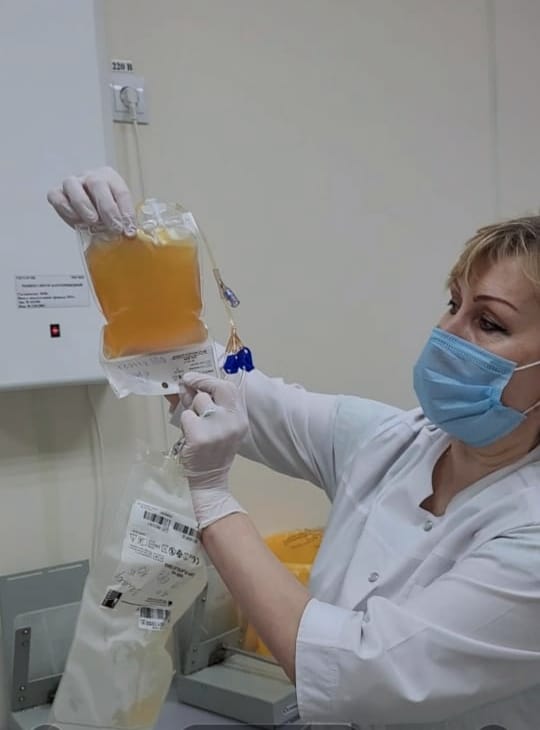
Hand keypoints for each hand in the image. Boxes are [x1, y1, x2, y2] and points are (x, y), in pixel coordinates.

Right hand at [47, 166, 135, 235]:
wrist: (90, 214)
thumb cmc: (106, 214)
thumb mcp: (119, 216)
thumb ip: (124, 221)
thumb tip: (129, 232)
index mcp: (111, 178)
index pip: (120, 191)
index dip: (126, 211)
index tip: (129, 230)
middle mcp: (91, 176)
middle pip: (96, 183)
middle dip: (107, 209)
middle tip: (114, 228)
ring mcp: (73, 183)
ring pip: (72, 184)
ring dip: (83, 204)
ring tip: (92, 222)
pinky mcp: (57, 193)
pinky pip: (56, 195)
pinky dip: (64, 207)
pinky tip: (76, 220)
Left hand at [180, 372, 247, 527]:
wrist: (209, 480)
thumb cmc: (213, 451)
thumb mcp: (220, 427)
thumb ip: (209, 405)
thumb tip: (189, 384)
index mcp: (240, 418)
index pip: (229, 388)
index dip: (210, 380)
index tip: (195, 378)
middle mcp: (232, 422)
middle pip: (215, 389)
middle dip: (199, 383)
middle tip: (186, 383)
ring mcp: (216, 429)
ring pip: (198, 402)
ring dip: (191, 410)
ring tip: (195, 424)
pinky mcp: (200, 437)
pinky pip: (186, 417)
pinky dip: (185, 424)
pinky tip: (189, 435)